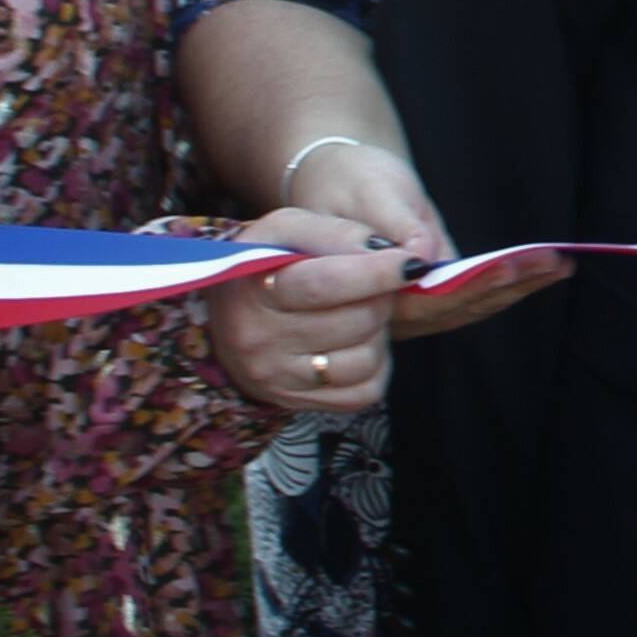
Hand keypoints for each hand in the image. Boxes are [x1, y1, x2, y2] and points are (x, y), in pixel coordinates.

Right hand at [203, 209, 406, 412]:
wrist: (224, 322)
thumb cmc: (266, 267)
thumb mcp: (285, 232)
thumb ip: (333, 232)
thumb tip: (385, 251)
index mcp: (252, 290)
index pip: (323, 284)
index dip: (376, 272)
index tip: (413, 263)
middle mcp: (259, 340)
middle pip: (356, 321)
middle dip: (381, 298)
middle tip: (374, 287)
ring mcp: (278, 378)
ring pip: (366, 359)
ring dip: (378, 333)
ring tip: (360, 314)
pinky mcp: (299, 404)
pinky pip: (366, 391)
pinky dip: (375, 365)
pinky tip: (356, 344)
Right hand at [261, 138, 569, 339]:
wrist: (329, 185)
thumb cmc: (345, 181)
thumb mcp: (366, 192)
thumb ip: (394, 225)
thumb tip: (422, 258)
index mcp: (356, 287)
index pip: (422, 298)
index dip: (470, 284)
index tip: (511, 266)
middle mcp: (377, 313)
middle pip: (449, 309)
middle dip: (505, 285)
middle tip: (554, 263)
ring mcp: (398, 312)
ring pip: (460, 310)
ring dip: (512, 290)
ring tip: (559, 266)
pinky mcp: (415, 302)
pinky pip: (460, 303)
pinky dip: (501, 288)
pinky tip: (538, 272)